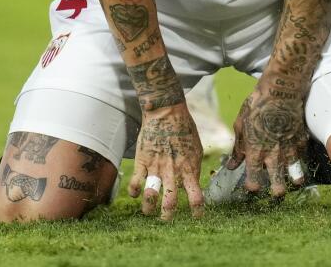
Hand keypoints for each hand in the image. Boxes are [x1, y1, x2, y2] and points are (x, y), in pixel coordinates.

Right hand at [129, 103, 203, 219]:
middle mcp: (172, 172)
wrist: (167, 112)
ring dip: (148, 208)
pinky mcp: (142, 161)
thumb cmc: (185, 130)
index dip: (197, 210)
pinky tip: (135, 194)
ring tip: (148, 212)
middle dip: (168, 215)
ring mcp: (156, 168)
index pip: (196, 197)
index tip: (196, 216)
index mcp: (189, 169)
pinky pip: (135, 182)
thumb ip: (195, 168)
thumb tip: (195, 183)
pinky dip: (134, 191)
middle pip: (170, 202)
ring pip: (150, 196)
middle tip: (166, 219)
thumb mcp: (197, 150)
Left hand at [227, 87, 308, 199]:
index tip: (252, 186)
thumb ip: (238, 148)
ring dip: (293, 180)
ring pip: (296, 177)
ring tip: (291, 180)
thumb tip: (231, 165)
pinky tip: (296, 158)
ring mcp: (290, 150)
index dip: (252, 187)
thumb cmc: (256, 106)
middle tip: (275, 191)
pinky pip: (303, 159)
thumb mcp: (241, 125)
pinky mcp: (302, 142)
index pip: (254, 181)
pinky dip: (300, 161)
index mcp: (256, 152)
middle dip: (276, 192)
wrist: (280, 91)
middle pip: (278, 186)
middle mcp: (274, 155)